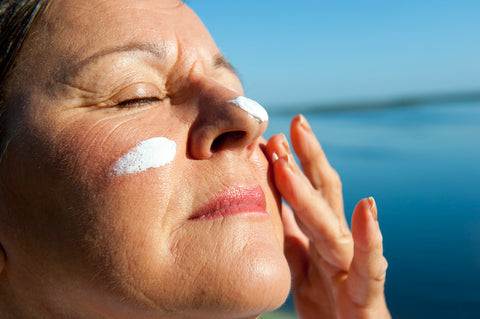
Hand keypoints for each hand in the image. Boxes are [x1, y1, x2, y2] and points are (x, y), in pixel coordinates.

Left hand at [265, 115, 390, 318]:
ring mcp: (351, 263)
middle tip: (293, 124)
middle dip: (307, 158)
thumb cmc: (326, 302)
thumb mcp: (299, 264)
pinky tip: (367, 208)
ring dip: (312, 189)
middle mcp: (336, 242)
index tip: (272, 137)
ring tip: (292, 157)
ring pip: (332, 222)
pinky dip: (370, 237)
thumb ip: (290, 236)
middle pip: (323, 194)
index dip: (291, 164)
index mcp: (319, 235)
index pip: (306, 193)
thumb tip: (269, 207)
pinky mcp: (365, 291)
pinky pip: (369, 264)